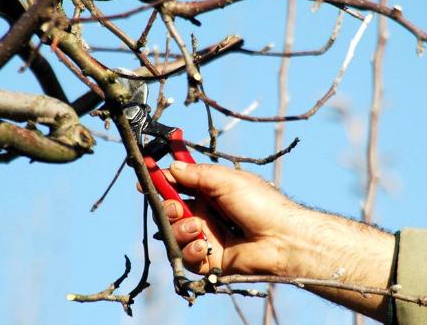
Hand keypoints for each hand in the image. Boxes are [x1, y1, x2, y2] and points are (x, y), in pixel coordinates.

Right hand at [158, 161, 301, 275]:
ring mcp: (207, 236)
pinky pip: (187, 256)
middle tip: (176, 207)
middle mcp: (207, 213)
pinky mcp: (209, 259)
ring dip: (180, 229)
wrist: (282, 239)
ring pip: (175, 234)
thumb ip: (197, 174)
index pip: (179, 184)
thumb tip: (172, 167)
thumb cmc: (262, 205)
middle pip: (172, 209)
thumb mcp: (228, 181)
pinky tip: (205, 246)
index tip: (145, 180)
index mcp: (211, 191)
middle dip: (168, 207)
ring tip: (196, 228)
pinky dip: (191, 250)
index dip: (161, 182)